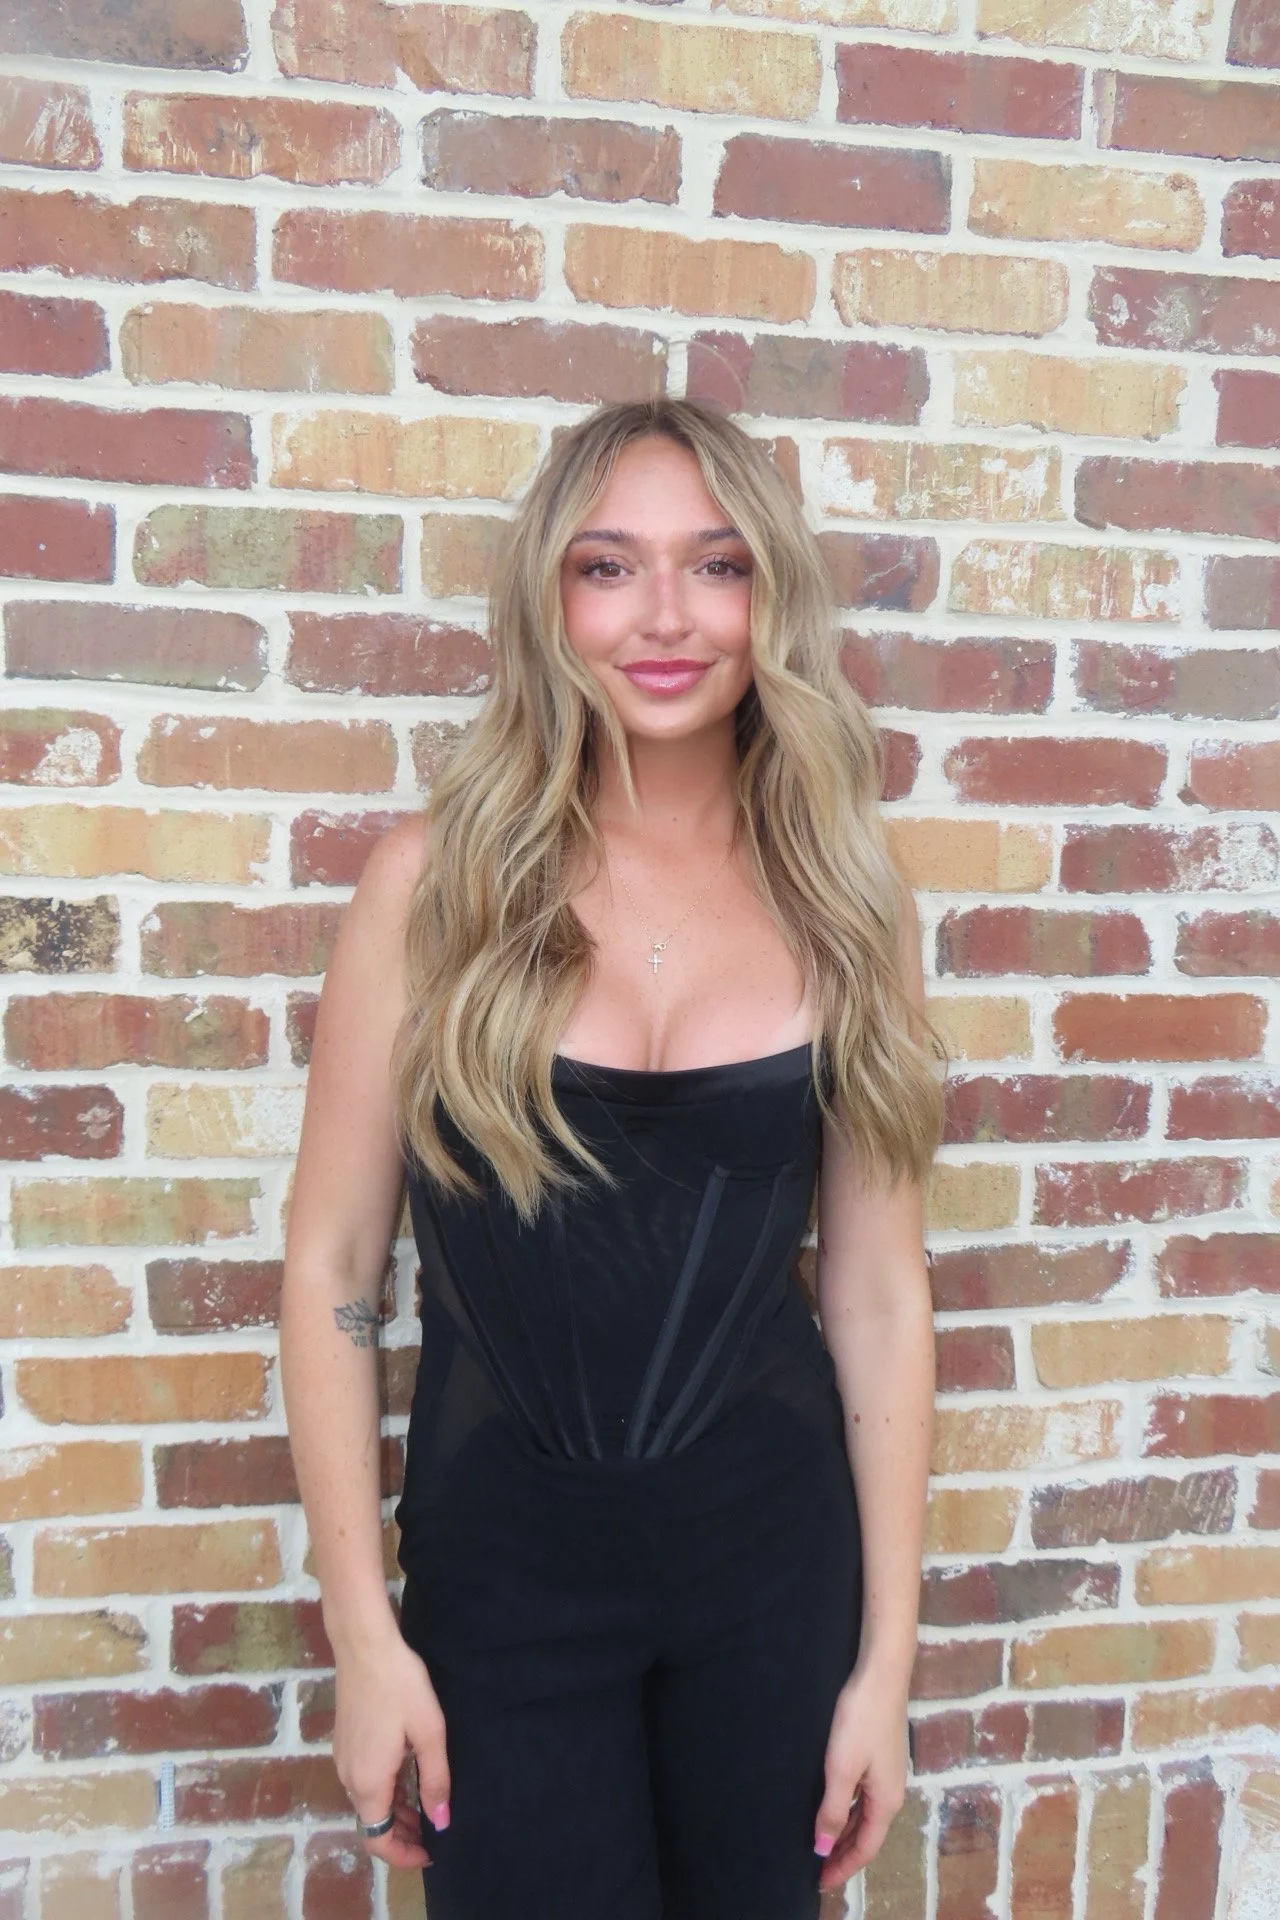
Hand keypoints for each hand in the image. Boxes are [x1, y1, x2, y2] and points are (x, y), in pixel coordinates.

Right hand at [333, 1626, 450, 1870]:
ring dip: (393, 1810)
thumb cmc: (401, 1686)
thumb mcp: (429, 1733)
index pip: (377, 1839)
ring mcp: (342, 1757)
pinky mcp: (343, 1740)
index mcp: (368, 1782)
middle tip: (434, 1827)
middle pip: (371, 1822)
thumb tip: (442, 1822)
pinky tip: (406, 1773)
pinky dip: (384, 1789)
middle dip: (402, 1832)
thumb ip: (435, 1781)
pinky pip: (362, 1780)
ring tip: (425, 1801)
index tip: (430, 1851)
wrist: (365, 1645)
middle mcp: (348, 1776)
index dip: (402, 1854)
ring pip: (366, 1801)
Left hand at [812, 1659, 910, 1892]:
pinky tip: (833, 1810)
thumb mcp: (841, 1769)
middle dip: (843, 1855)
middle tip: (817, 1871)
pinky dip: (848, 1813)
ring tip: (822, 1846)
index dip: (843, 1868)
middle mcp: (891, 1794)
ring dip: (845, 1835)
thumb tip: (824, 1848)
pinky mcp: (879, 1758)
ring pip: (864, 1817)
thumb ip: (832, 1811)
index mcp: (886, 1802)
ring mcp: (887, 1775)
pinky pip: (863, 1799)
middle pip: (866, 1836)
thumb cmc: (860, 1722)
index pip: (864, 1848)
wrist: (880, 1676)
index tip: (820, 1884)